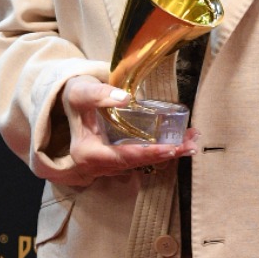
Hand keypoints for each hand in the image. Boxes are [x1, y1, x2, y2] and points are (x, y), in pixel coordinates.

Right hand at [58, 75, 198, 184]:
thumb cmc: (73, 96)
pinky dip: (159, 150)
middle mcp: (99, 165)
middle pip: (136, 163)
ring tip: (191, 142)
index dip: (147, 154)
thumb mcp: (80, 92)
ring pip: (141, 162)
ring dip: (167, 154)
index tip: (169, 148)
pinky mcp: (117, 158)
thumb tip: (125, 98)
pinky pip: (141, 158)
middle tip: (190, 145)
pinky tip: (179, 142)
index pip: (122, 157)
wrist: (67, 103)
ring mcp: (109, 164)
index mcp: (88, 153)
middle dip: (165, 155)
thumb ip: (99, 94)